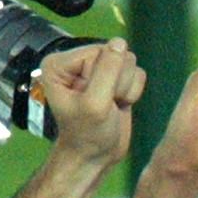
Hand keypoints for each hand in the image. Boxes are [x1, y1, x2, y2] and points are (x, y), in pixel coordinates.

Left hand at [40, 39, 146, 167]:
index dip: (105, 77)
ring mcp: (97, 69)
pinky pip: (137, 73)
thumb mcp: (95, 104)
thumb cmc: (88, 134)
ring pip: (129, 63)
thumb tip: (120, 42)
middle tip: (105, 104)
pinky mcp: (115, 78)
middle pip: (115, 55)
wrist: (96, 155)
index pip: (99, 51)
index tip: (95, 99)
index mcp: (60, 63)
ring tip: (111, 104)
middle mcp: (77, 62)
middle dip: (117, 83)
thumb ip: (107, 71)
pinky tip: (118, 104)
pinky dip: (133, 92)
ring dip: (126, 88)